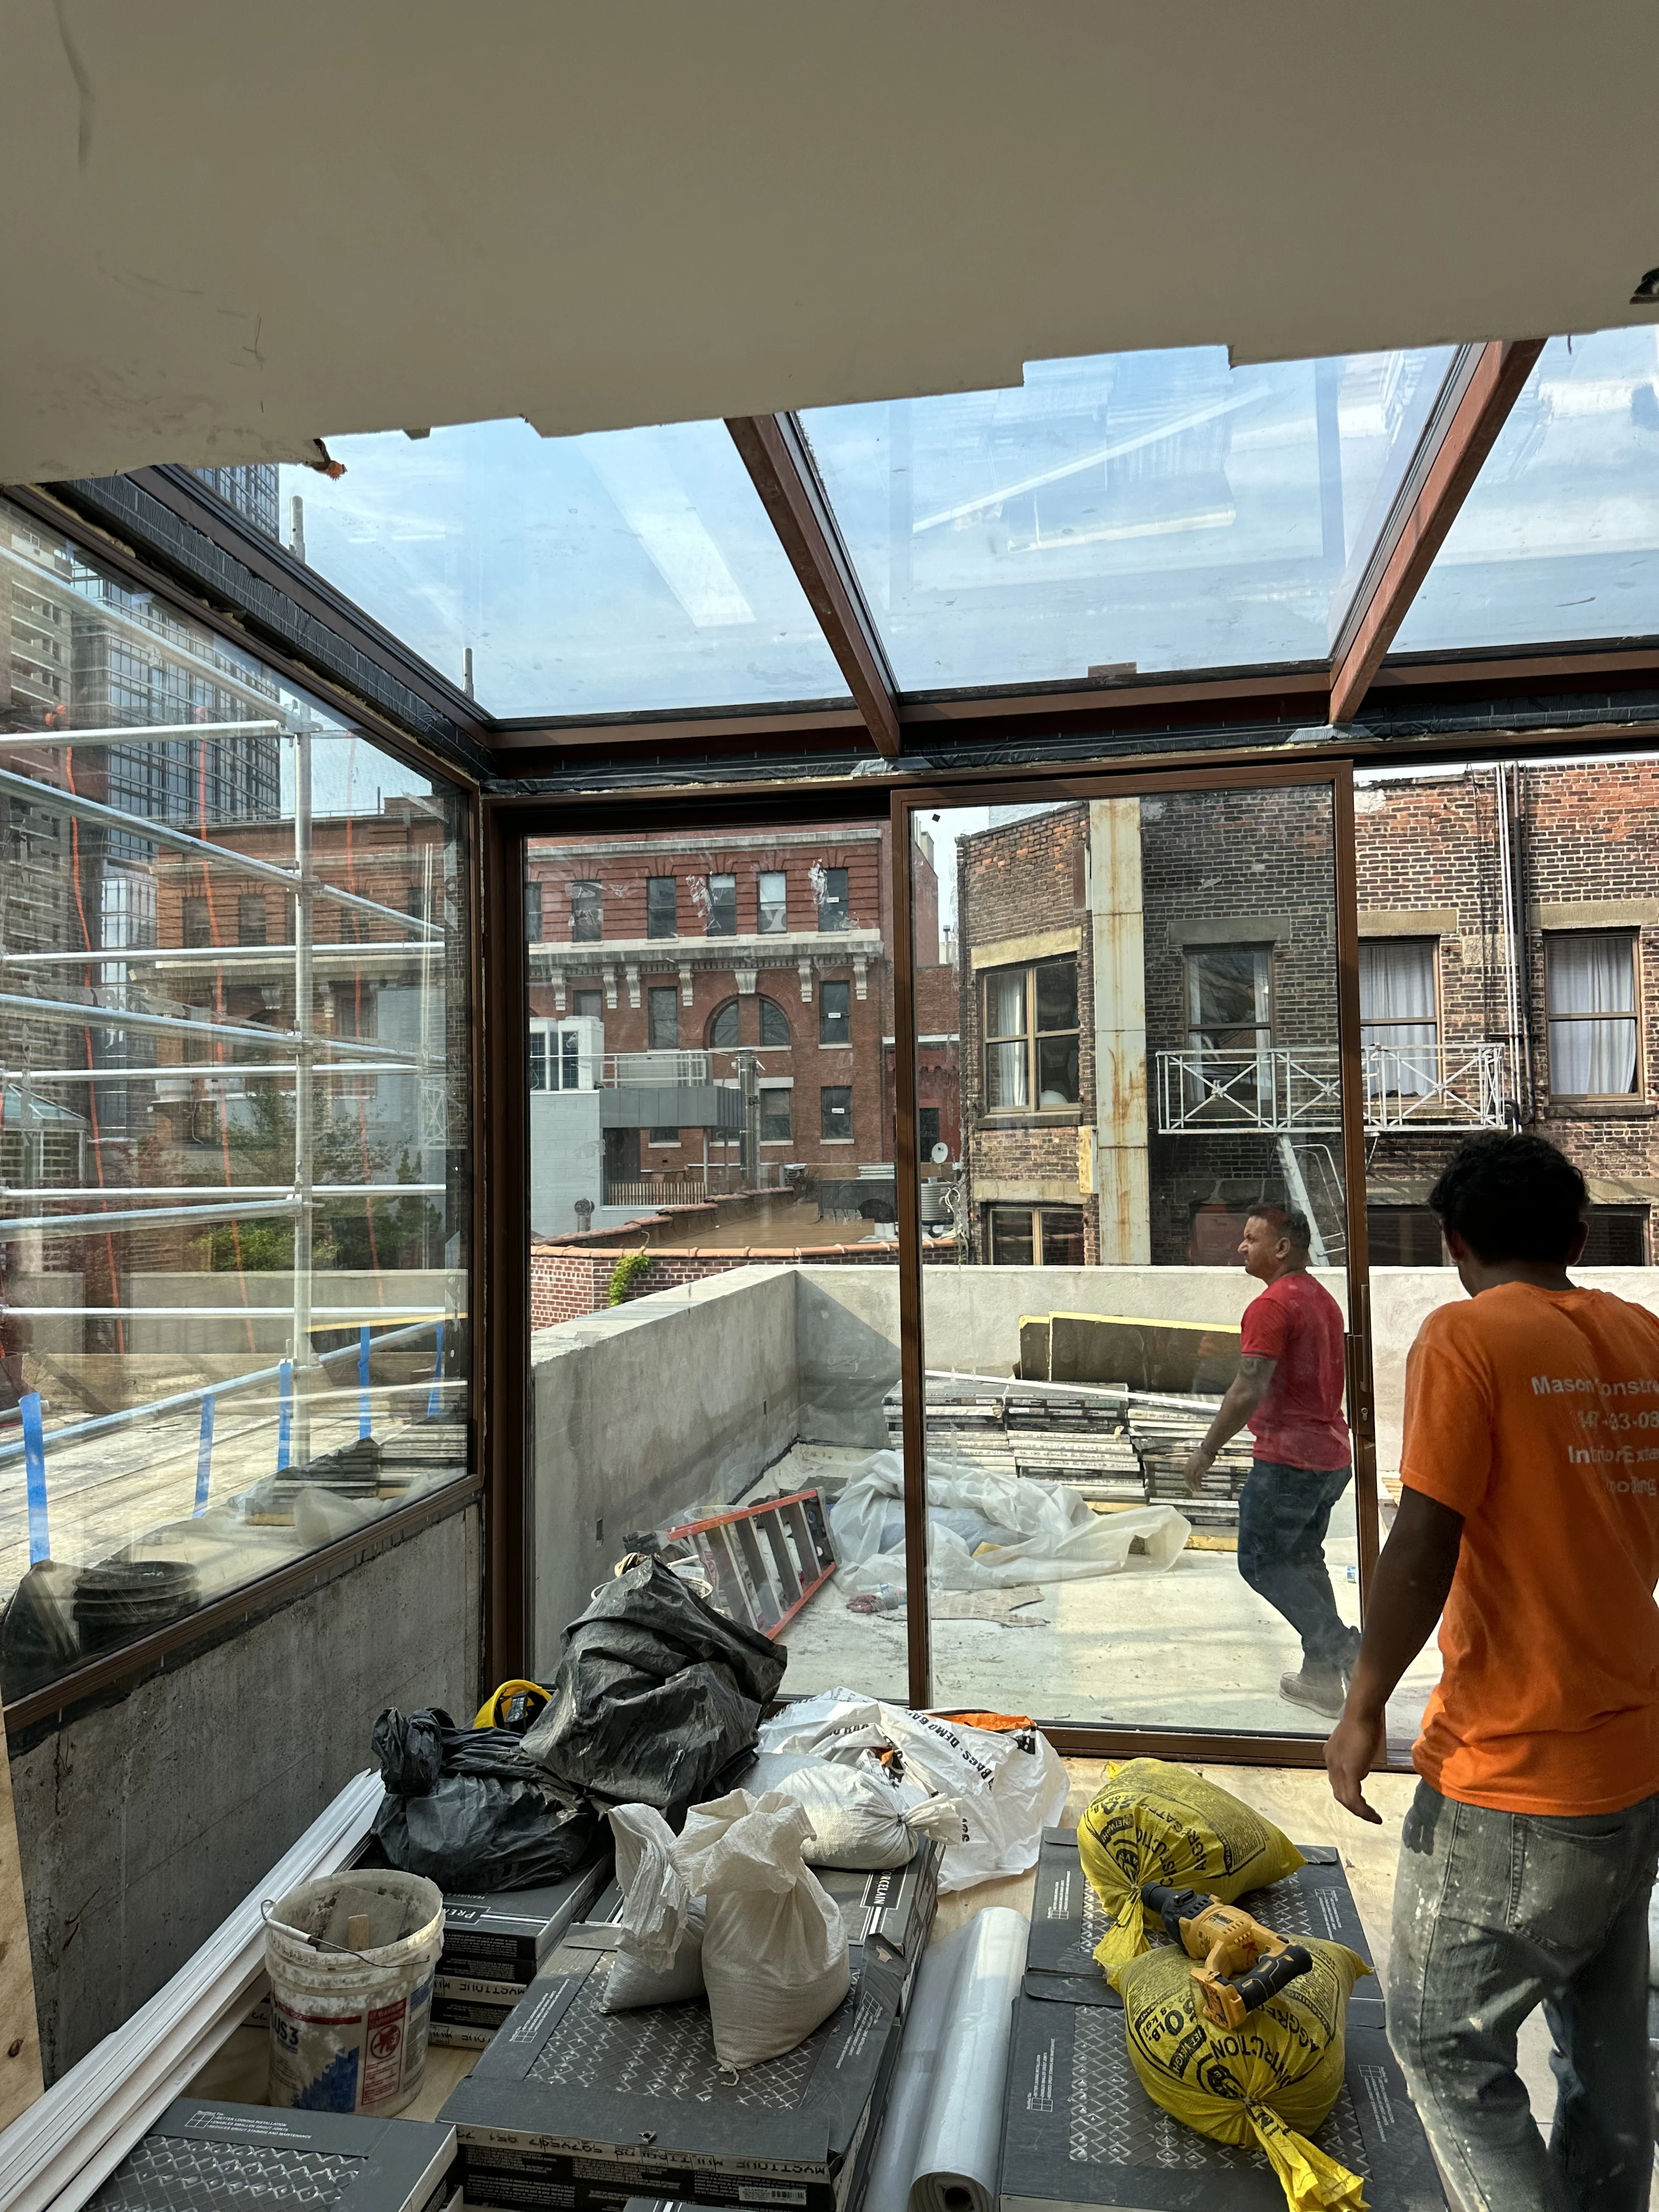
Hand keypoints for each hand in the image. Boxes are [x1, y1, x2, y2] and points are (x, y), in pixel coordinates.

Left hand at [1182, 1447, 1213, 1494]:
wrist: (1208, 1448)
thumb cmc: (1205, 1452)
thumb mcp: (1197, 1457)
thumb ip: (1195, 1463)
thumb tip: (1196, 1468)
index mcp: (1189, 1462)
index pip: (1185, 1473)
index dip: (1187, 1479)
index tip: (1189, 1484)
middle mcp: (1190, 1465)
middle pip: (1187, 1476)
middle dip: (1189, 1484)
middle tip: (1192, 1489)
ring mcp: (1195, 1467)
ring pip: (1192, 1479)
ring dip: (1193, 1485)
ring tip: (1196, 1490)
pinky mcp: (1200, 1469)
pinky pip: (1197, 1479)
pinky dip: (1198, 1484)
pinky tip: (1199, 1487)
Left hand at [1325, 1706, 1386, 1824]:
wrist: (1362, 1713)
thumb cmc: (1364, 1722)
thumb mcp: (1359, 1744)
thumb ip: (1358, 1758)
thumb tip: (1362, 1770)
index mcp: (1332, 1756)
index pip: (1338, 1780)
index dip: (1349, 1792)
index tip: (1362, 1801)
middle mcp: (1331, 1763)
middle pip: (1339, 1792)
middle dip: (1353, 1806)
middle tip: (1367, 1814)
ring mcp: (1337, 1767)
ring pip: (1344, 1798)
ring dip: (1359, 1811)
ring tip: (1372, 1818)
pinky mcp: (1348, 1771)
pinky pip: (1353, 1798)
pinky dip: (1363, 1810)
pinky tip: (1373, 1816)